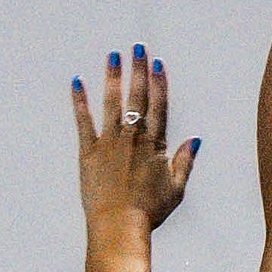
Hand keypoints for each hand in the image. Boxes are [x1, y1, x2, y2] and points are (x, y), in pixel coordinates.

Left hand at [73, 44, 198, 227]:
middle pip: (136, 96)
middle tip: (137, 47)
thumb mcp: (176, 188)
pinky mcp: (88, 152)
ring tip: (112, 55)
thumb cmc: (149, 211)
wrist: (119, 224)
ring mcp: (109, 142)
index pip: (158, 106)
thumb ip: (185, 161)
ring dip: (112, 77)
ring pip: (111, 102)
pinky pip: (83, 121)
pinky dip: (80, 101)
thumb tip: (195, 140)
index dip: (159, 82)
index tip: (157, 63)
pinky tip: (77, 83)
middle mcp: (132, 137)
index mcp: (154, 144)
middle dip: (137, 69)